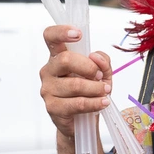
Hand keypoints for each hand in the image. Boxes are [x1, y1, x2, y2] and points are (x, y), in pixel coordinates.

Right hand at [39, 25, 111, 139]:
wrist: (82, 121)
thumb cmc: (89, 92)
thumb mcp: (101, 73)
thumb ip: (102, 61)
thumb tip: (95, 57)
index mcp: (58, 57)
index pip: (51, 37)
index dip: (61, 32)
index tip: (78, 34)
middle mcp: (49, 71)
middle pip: (65, 59)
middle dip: (89, 67)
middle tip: (100, 76)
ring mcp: (48, 89)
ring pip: (74, 84)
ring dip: (96, 88)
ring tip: (105, 92)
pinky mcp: (52, 107)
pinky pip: (77, 103)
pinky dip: (95, 103)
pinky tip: (103, 102)